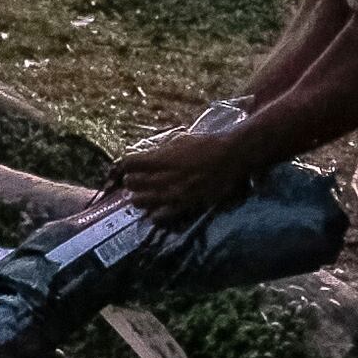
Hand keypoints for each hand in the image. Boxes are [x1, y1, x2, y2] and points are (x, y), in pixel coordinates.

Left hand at [115, 123, 250, 220]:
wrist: (230, 158)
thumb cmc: (206, 145)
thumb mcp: (179, 141)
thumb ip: (160, 151)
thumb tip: (144, 156)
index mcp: (162, 158)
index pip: (130, 162)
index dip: (127, 164)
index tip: (130, 164)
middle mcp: (164, 177)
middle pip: (132, 182)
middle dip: (130, 181)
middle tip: (133, 180)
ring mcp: (173, 193)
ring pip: (141, 201)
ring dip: (138, 197)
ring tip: (141, 195)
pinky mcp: (184, 206)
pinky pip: (160, 216)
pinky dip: (154, 213)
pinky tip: (155, 210)